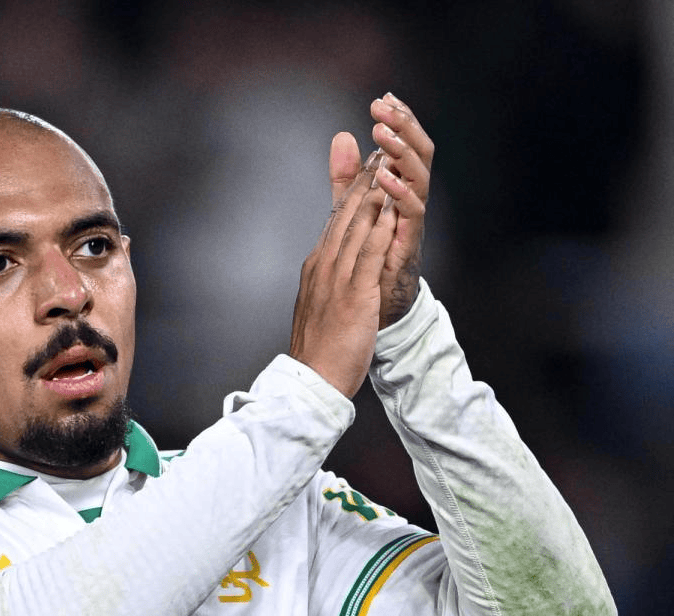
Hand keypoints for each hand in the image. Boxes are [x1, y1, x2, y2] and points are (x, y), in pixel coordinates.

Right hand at [290, 146, 397, 397]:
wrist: (311, 379)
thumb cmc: (319, 348)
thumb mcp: (320, 303)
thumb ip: (328, 277)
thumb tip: (330, 261)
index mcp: (317, 266)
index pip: (336, 220)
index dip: (352, 190)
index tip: (366, 165)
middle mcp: (324, 266)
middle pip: (345, 215)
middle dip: (363, 180)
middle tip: (378, 149)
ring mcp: (336, 279)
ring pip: (356, 228)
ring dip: (373, 194)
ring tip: (388, 166)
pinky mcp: (353, 295)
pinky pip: (369, 256)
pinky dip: (380, 229)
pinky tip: (392, 210)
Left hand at [330, 93, 433, 327]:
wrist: (371, 310)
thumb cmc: (369, 259)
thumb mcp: (354, 209)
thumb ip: (348, 176)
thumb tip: (342, 136)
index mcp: (399, 190)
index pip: (404, 146)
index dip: (399, 121)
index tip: (383, 97)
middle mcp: (410, 202)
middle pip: (417, 155)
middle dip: (403, 128)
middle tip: (383, 106)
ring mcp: (411, 223)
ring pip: (418, 179)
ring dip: (401, 154)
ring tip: (383, 133)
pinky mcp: (408, 245)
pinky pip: (411, 215)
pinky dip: (399, 194)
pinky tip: (386, 178)